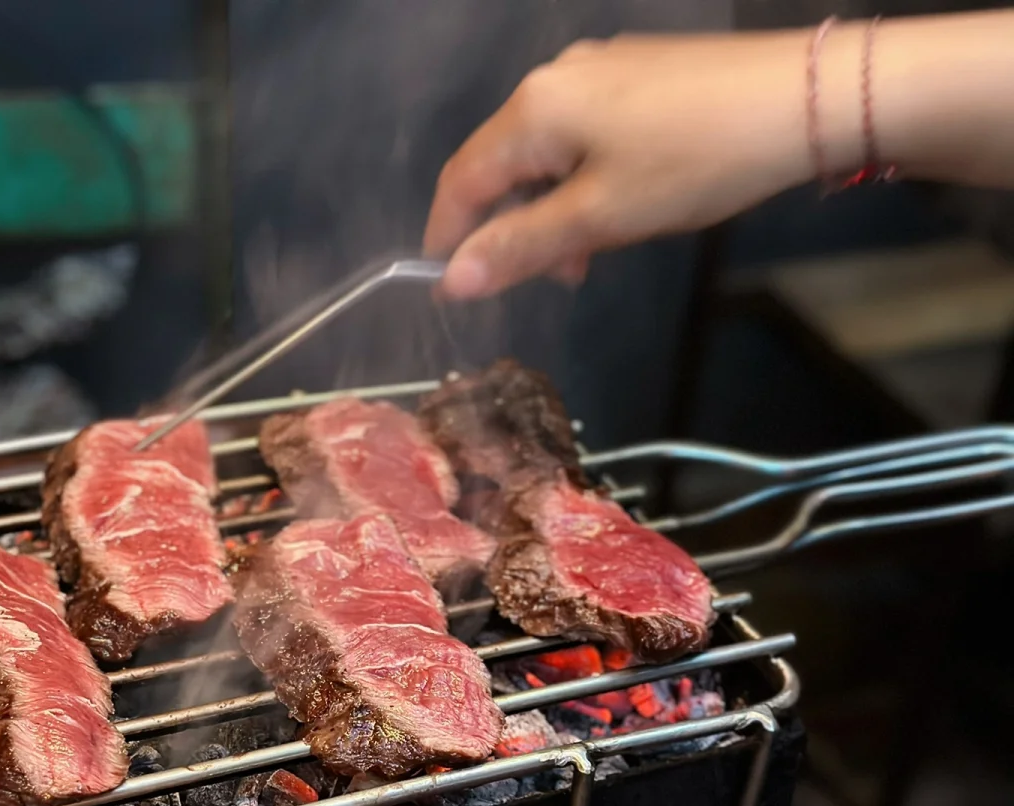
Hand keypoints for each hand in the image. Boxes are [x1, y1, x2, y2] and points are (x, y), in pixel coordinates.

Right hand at [424, 32, 819, 297]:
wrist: (806, 98)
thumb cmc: (694, 162)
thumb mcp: (600, 216)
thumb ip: (521, 246)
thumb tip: (451, 280)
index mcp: (534, 109)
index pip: (463, 178)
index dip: (448, 235)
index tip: (449, 286)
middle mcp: (556, 78)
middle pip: (504, 162)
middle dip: (510, 226)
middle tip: (542, 279)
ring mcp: (602, 69)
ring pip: (549, 151)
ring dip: (551, 210)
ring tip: (585, 257)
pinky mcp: (642, 72)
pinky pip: (586, 133)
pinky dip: (584, 180)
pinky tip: (618, 208)